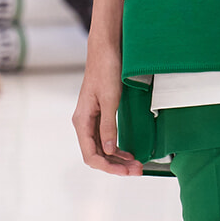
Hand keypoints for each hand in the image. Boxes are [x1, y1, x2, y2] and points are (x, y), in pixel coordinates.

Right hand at [72, 43, 142, 175]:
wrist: (106, 49)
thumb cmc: (106, 69)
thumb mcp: (109, 99)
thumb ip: (108, 126)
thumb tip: (108, 150)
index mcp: (82, 120)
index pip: (91, 155)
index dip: (108, 167)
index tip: (126, 171)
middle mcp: (84, 122)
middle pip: (97, 155)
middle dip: (116, 166)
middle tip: (137, 170)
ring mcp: (92, 119)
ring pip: (102, 148)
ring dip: (118, 159)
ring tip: (136, 164)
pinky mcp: (100, 114)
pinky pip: (106, 138)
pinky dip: (117, 148)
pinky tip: (128, 152)